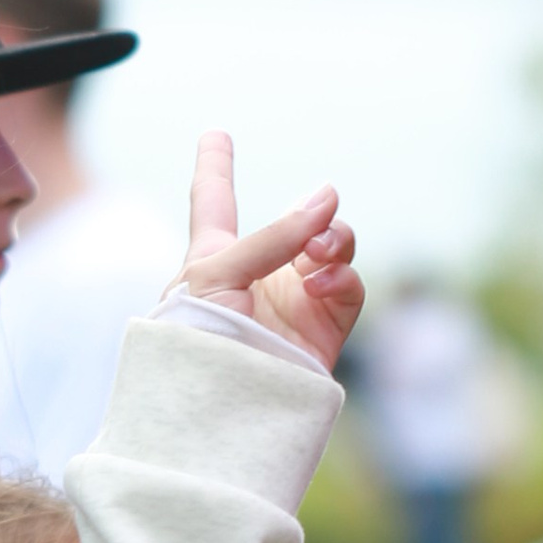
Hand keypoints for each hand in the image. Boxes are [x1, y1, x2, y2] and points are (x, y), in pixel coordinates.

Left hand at [174, 133, 362, 374]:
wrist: (218, 408)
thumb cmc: (194, 340)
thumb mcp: (215, 273)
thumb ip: (272, 235)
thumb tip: (328, 197)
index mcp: (211, 258)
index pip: (213, 202)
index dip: (215, 166)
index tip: (215, 134)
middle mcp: (255, 277)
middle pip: (297, 225)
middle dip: (313, 215)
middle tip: (321, 208)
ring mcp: (292, 303)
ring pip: (332, 250)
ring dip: (334, 241)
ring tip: (322, 251)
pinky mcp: (323, 330)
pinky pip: (348, 288)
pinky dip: (342, 277)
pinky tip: (323, 283)